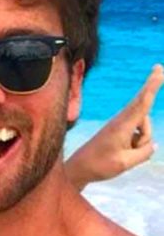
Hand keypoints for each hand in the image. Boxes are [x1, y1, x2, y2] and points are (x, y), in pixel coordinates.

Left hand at [66, 64, 163, 190]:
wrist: (79, 168)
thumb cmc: (100, 166)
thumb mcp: (125, 163)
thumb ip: (144, 153)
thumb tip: (153, 145)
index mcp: (122, 126)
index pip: (142, 102)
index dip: (152, 86)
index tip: (159, 71)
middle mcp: (122, 122)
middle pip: (144, 108)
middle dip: (152, 87)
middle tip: (159, 67)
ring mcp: (121, 126)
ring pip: (145, 129)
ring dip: (142, 142)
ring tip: (124, 155)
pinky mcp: (120, 131)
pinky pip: (139, 135)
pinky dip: (138, 145)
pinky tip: (124, 153)